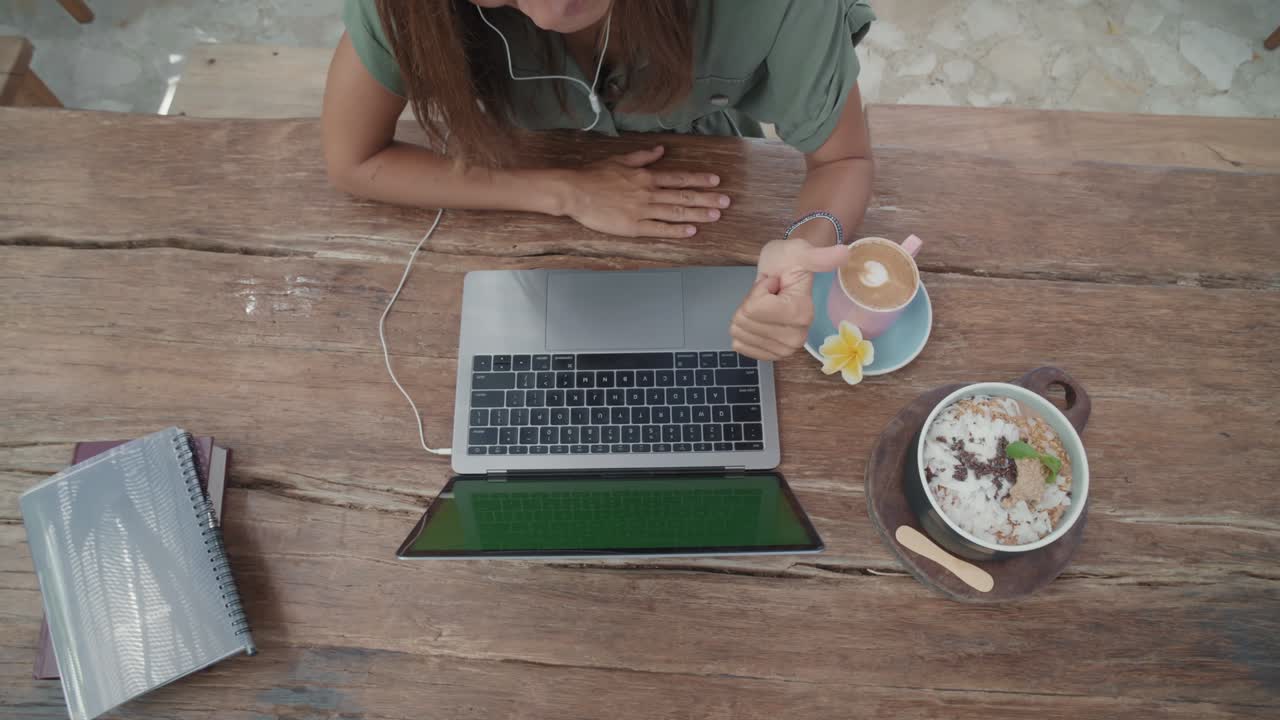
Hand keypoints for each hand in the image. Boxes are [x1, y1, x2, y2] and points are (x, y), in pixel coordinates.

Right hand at [558, 145, 730, 237]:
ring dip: (697, 214)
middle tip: (726, 202)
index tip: (716, 181)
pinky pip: (659, 229)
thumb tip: (661, 149)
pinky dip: (676, 230)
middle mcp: (648, 193)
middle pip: (683, 196)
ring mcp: (642, 211)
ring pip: (676, 212)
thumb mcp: (620, 159)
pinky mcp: (633, 227)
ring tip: (716, 215)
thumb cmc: (594, 175)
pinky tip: (691, 231)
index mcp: (645, 177)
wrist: (574, 191)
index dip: (699, 180)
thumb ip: (643, 156)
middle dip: (707, 198)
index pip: (679, 178)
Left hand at [730, 237, 850, 359]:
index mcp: (803, 314)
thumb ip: (820, 256)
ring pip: (739, 331)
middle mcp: (796, 338)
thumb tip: (844, 253)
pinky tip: (758, 320)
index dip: (759, 289)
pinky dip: (742, 330)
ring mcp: (783, 350)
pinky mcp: (769, 356)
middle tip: (770, 295)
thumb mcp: (801, 252)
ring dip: (746, 313)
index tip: (776, 283)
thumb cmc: (790, 262)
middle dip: (751, 302)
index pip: (754, 308)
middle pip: (746, 321)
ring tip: (765, 304)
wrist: (785, 274)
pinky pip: (739, 345)